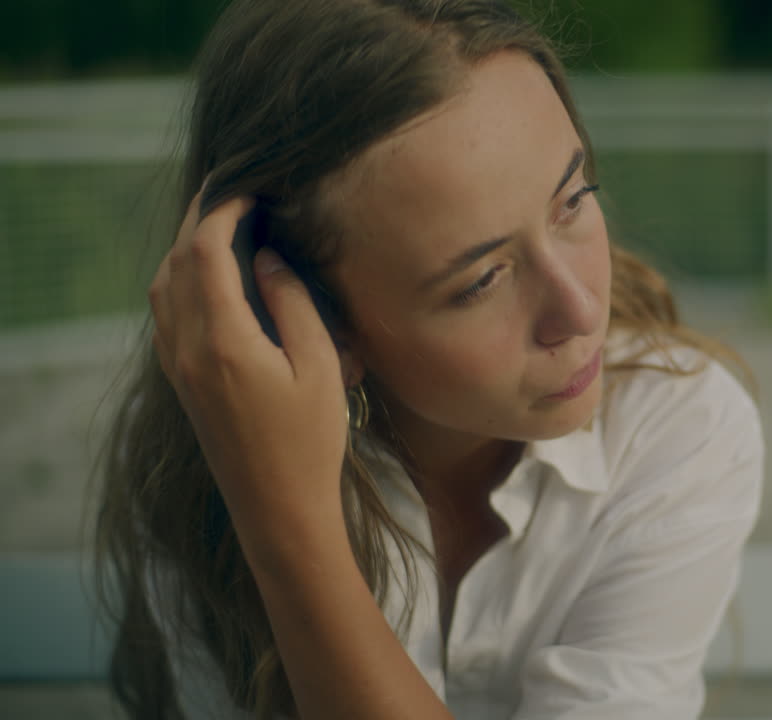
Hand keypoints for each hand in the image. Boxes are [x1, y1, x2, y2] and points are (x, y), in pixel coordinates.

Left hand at [149, 192, 347, 535]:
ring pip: (163, 288)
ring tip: (220, 228)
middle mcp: (188, 349)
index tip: (253, 189)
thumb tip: (267, 257)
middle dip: (200, 219)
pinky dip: (181, 282)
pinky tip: (209, 280)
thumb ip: (291, 304)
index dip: (225, 210)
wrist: (278, 509)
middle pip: (176, 262)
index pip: (207, 250)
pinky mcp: (182, 384)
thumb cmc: (310, 442)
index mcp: (222, 340)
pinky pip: (166, 316)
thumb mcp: (320, 368)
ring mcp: (179, 368)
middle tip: (232, 192)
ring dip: (185, 250)